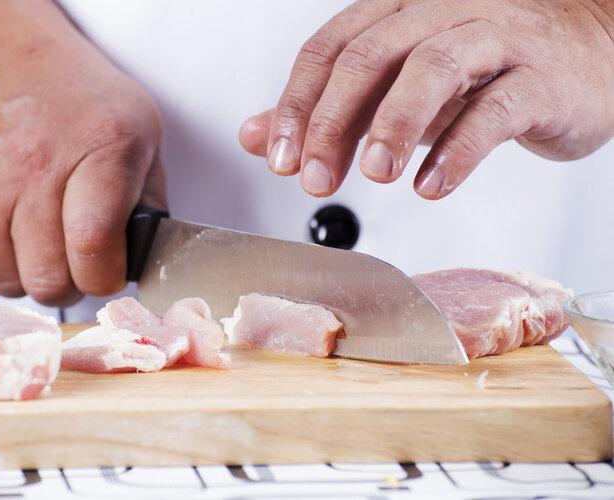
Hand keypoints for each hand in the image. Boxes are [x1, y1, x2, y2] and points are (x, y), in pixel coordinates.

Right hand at [0, 1, 165, 304]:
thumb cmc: (72, 92)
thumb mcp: (139, 129)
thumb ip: (150, 198)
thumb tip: (145, 256)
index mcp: (97, 150)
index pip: (94, 248)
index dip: (106, 277)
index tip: (108, 270)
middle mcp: (31, 167)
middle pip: (48, 278)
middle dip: (69, 283)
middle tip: (74, 262)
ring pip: (5, 279)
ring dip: (27, 271)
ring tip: (39, 236)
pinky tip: (6, 225)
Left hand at [240, 0, 613, 198]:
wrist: (584, 57)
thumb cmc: (484, 74)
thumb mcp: (393, 93)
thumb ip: (327, 112)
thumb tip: (255, 135)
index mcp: (399, 14)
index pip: (330, 50)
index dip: (297, 105)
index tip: (278, 158)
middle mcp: (441, 14)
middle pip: (371, 56)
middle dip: (333, 122)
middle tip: (314, 178)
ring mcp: (495, 40)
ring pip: (434, 67)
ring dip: (394, 125)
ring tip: (372, 174)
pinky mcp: (539, 79)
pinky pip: (496, 110)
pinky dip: (458, 151)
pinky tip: (430, 186)